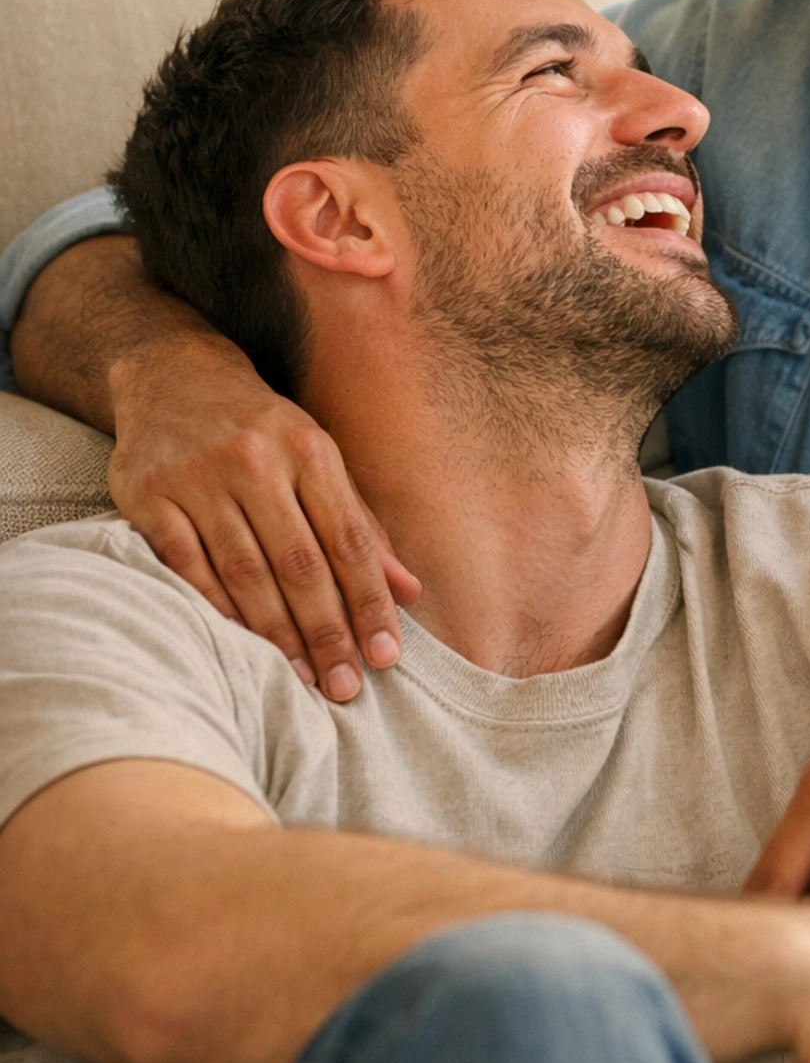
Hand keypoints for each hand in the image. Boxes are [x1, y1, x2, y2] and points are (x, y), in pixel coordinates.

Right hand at [108, 334, 418, 699]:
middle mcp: (256, 459)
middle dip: (328, 631)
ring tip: (302, 677)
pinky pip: (188, 566)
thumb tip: (409, 590)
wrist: (173, 376)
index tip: (387, 656)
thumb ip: (361, 525)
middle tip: (346, 687)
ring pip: (246, 571)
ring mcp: (198, 477)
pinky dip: (216, 609)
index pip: (349, 539)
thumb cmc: (262, 430)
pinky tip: (239, 645)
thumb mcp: (319, 459)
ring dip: (277, 633)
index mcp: (309, 448)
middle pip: (300, 563)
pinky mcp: (149, 495)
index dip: (370, 602)